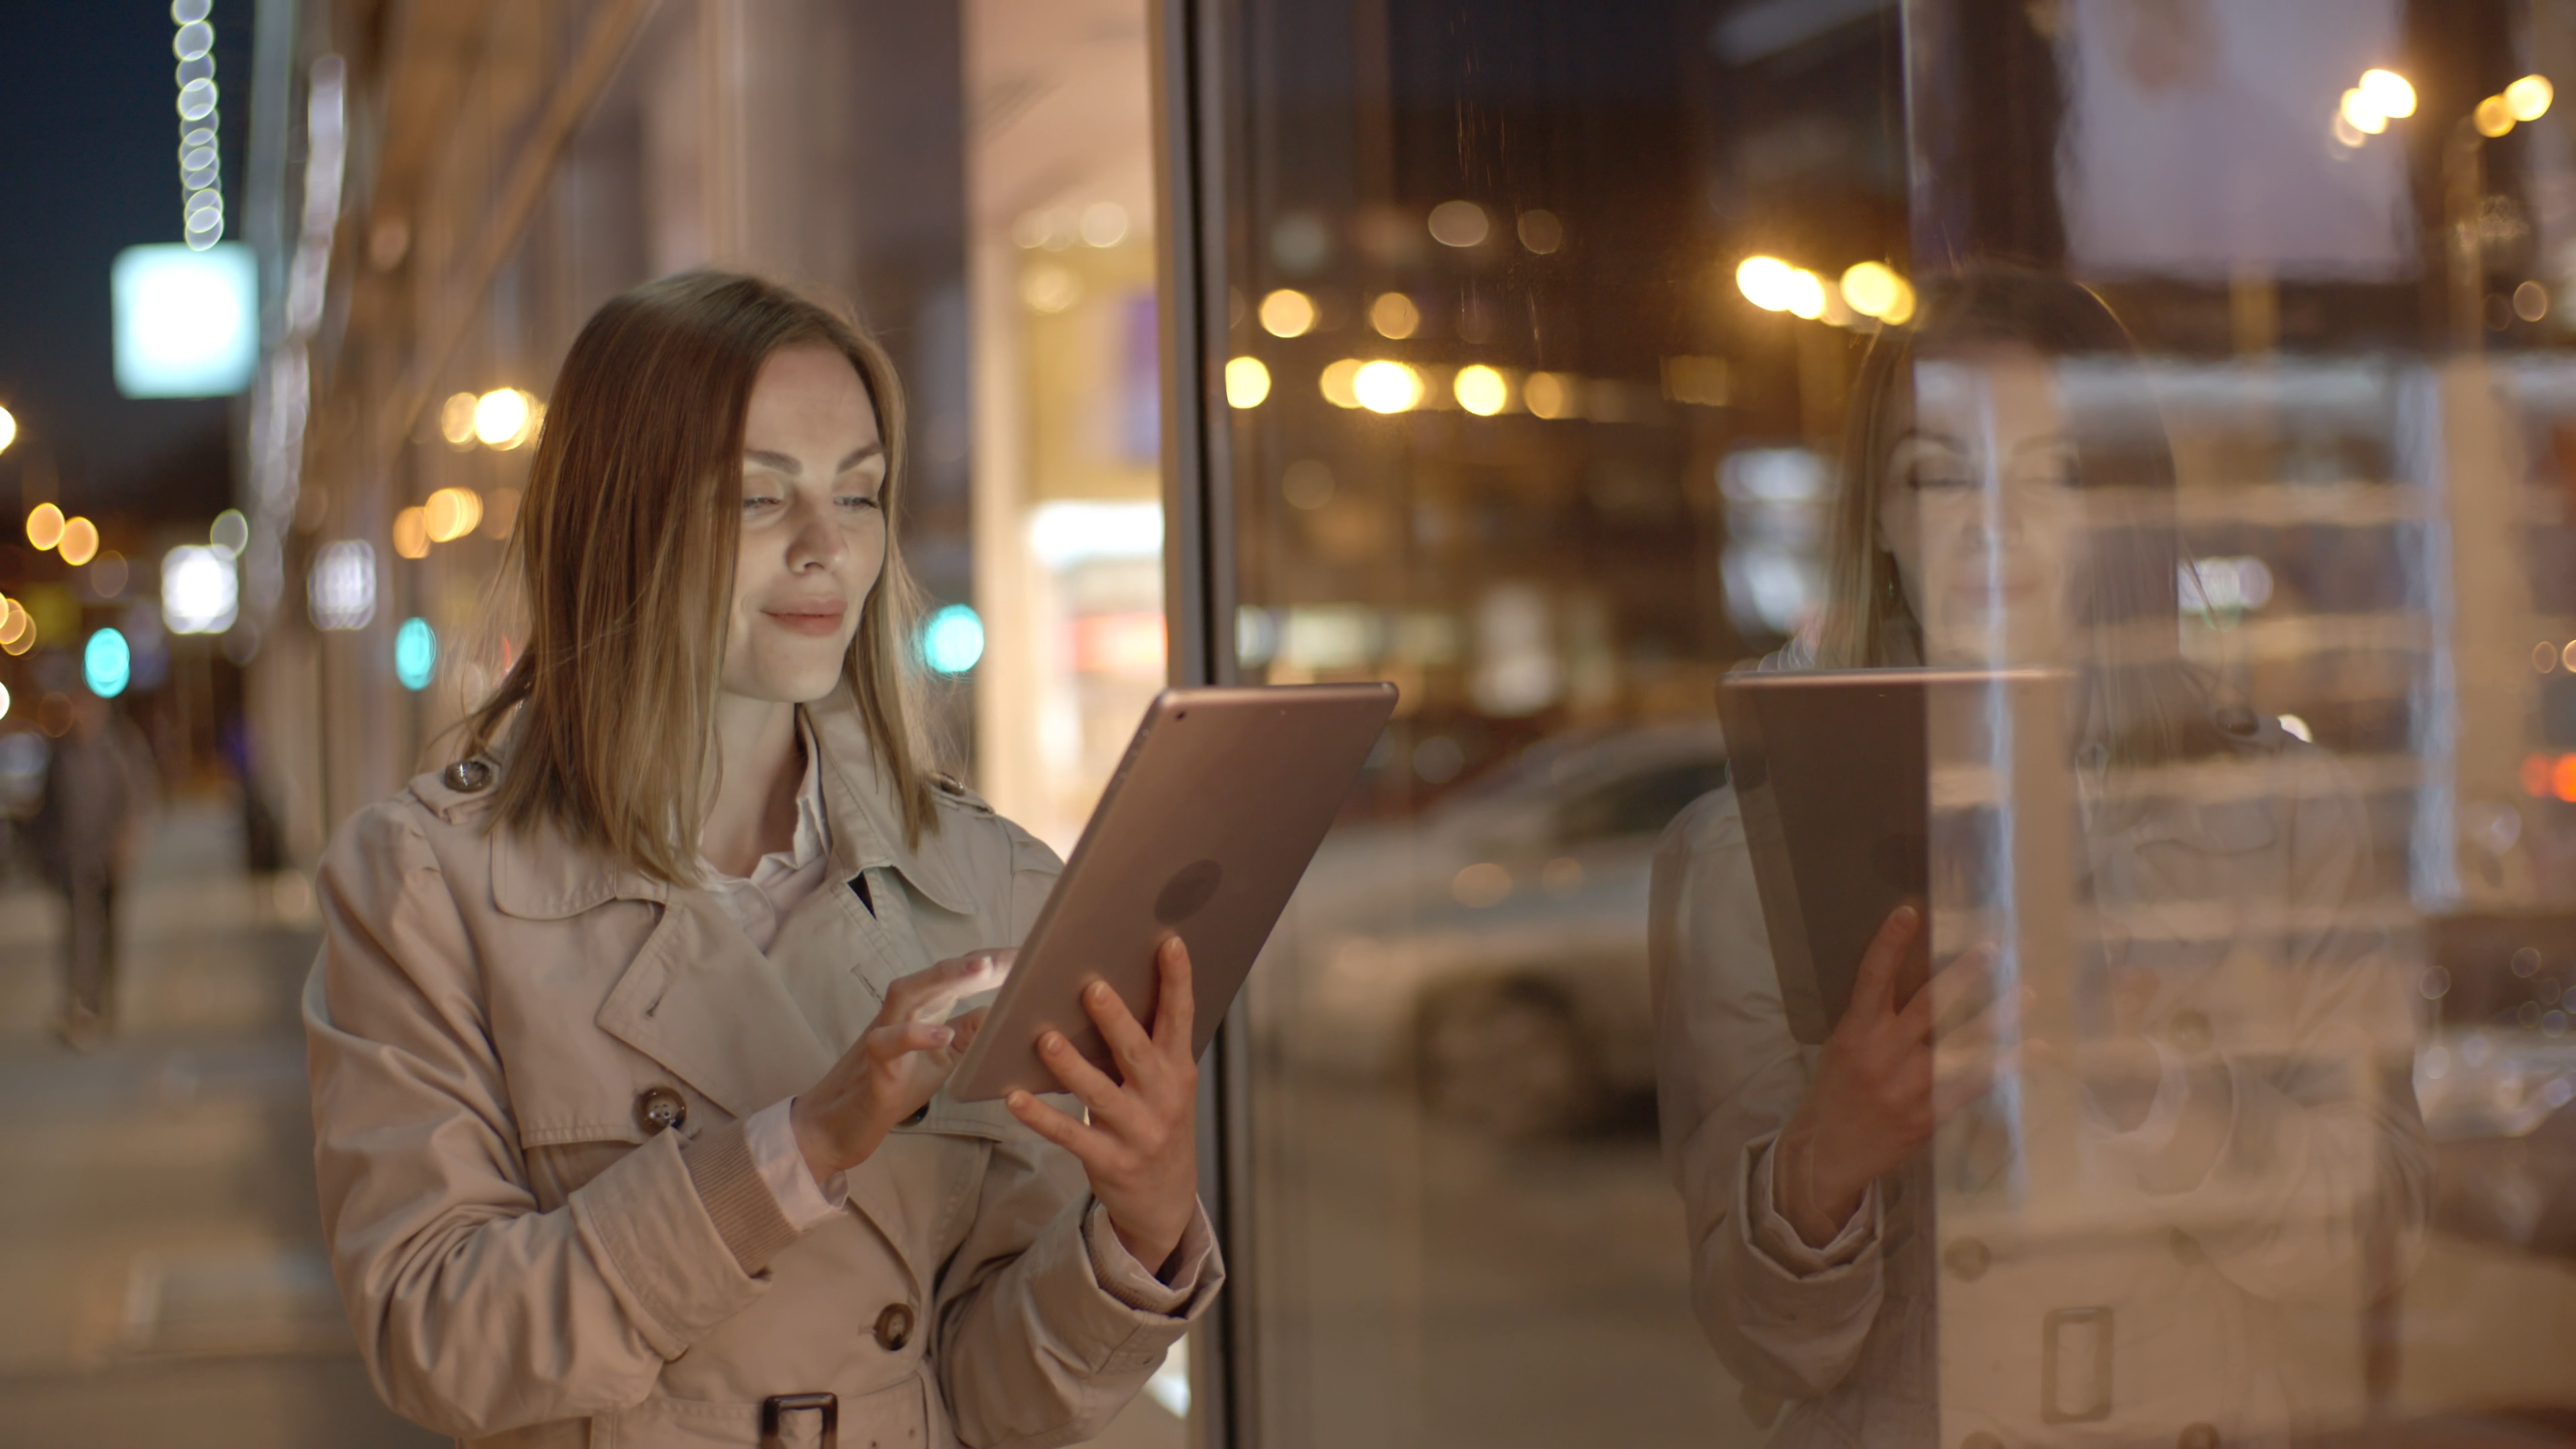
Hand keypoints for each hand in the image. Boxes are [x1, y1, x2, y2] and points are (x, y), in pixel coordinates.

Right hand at [791, 954, 998, 1181]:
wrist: (838, 1124)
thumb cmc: (891, 1087)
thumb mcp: (943, 1061)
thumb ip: (970, 1035)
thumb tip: (1006, 1011)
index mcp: (922, 1011)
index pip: (958, 978)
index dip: (992, 964)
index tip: (1033, 954)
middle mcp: (901, 1012)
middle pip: (937, 975)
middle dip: (976, 961)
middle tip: (1015, 954)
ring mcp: (882, 1034)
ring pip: (909, 993)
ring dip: (946, 978)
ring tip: (983, 968)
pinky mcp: (872, 1065)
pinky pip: (889, 1043)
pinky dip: (914, 1035)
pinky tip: (943, 1035)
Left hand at [1006, 936, 1200, 1272]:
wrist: (1166, 1199)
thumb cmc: (1156, 1121)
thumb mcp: (1165, 1084)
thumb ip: (1146, 1045)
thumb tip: (1107, 987)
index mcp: (1179, 1069)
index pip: (1181, 1018)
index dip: (1177, 980)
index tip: (1169, 942)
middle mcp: (1163, 1098)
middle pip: (1137, 1052)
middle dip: (1115, 1020)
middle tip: (1091, 986)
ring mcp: (1138, 1132)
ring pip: (1101, 1094)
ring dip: (1071, 1066)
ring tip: (1045, 1038)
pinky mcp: (1110, 1161)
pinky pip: (1071, 1136)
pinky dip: (1042, 1117)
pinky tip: (1016, 1098)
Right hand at [1774, 906, 2007, 1245]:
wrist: (1828, 1153)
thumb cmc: (1835, 1094)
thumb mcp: (1843, 1050)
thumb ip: (1874, 1023)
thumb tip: (1913, 988)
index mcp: (1855, 1032)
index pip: (1872, 979)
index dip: (1889, 945)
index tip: (1909, 912)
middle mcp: (1883, 1053)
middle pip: (1927, 1006)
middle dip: (1962, 976)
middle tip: (1992, 949)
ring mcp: (1908, 1085)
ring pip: (1959, 1043)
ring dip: (1997, 1016)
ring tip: (2025, 993)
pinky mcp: (1928, 1112)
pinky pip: (1973, 1084)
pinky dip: (2003, 1065)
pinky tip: (2029, 1050)